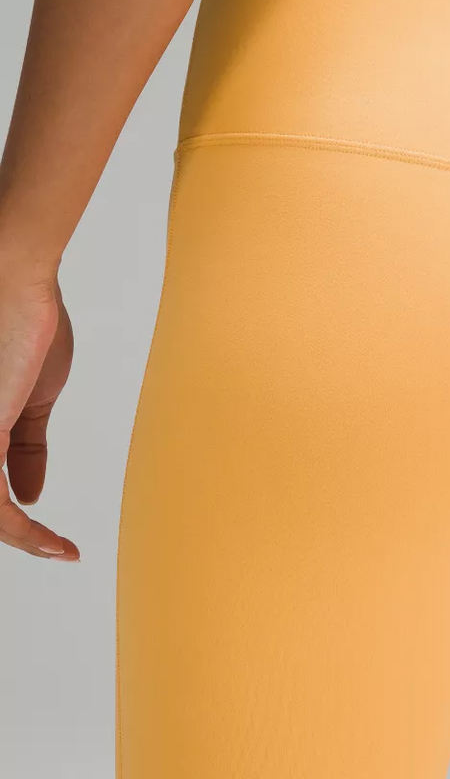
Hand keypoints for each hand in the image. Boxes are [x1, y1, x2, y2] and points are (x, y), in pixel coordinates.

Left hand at [0, 274, 77, 559]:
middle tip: (49, 545)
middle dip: (10, 529)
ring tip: (59, 547)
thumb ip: (27, 448)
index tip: (48, 533)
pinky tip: (56, 542)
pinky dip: (27, 534)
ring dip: (22, 538)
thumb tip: (31, 495)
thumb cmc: (23, 323)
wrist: (14, 283)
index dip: (9, 517)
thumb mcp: (31, 400)